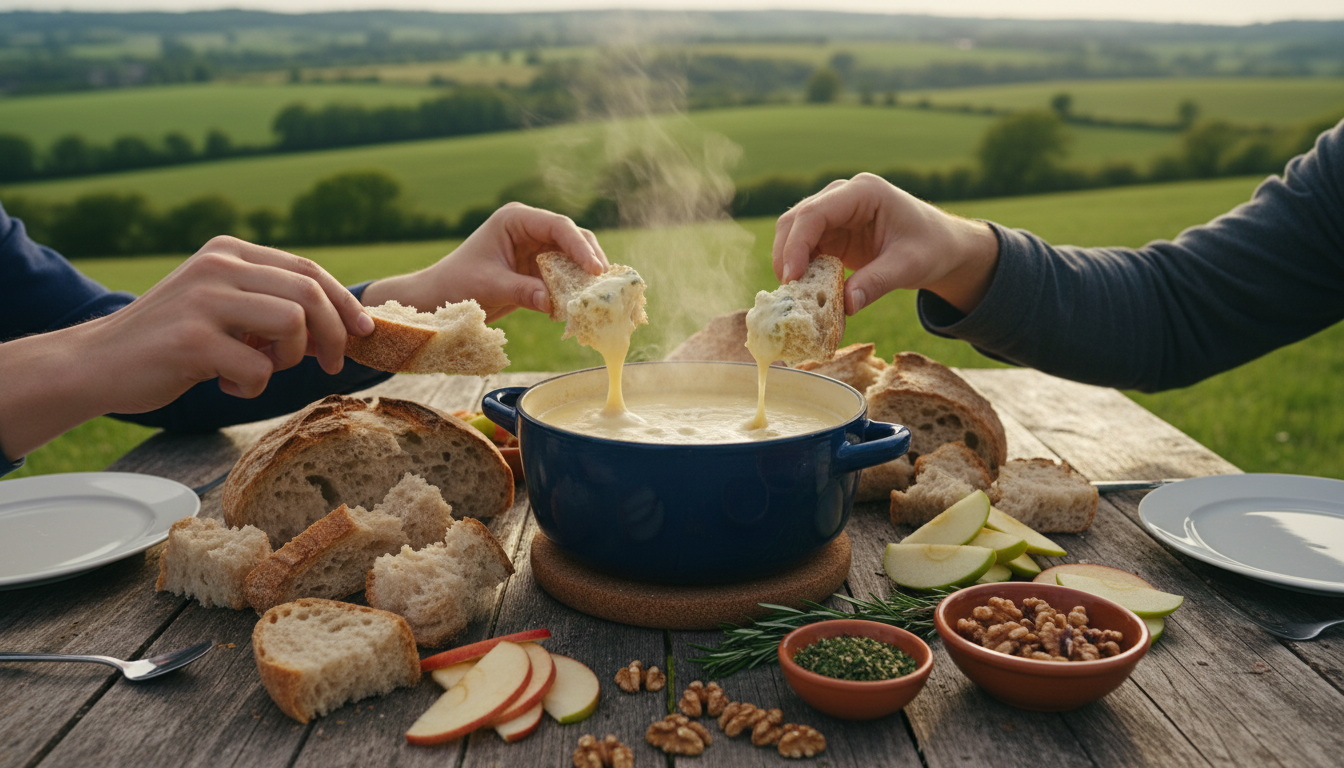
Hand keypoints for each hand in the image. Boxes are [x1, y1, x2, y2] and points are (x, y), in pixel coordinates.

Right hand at [0, 237, 373, 461]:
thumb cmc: (171, 342)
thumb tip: (340, 323)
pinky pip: (258, 367)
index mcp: (229, 252)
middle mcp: (218, 266)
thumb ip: (268, 302)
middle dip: (333, 335)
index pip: (308, 269)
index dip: (345, 303)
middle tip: (330, 365)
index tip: (364, 333)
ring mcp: (204, 300)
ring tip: (259, 369)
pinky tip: (224, 383)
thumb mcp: (220, 304)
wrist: (97, 363)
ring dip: (289, 359)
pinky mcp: (193, 339)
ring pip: (293, 323)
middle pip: (310, 293)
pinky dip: (253, 385)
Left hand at [362, 202, 606, 321]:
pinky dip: (574, 289)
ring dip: (585, 276)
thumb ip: (524, 292)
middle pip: (573, 238)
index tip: (595, 269)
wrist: (440, 298)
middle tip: (603, 284)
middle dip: (590, 259)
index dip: (580, 246)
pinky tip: (580, 306)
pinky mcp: (538, 269)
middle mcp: (529, 229)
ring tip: (597, 296)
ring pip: (573, 257)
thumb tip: (556, 304)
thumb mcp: (490, 286)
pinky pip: (564, 276)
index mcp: (515, 220)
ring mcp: (536, 248)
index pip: (557, 226)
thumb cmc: (457, 284)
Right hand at [772, 173, 998, 314]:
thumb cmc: (931, 248)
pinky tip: (806, 292)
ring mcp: (834, 213)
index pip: (815, 212)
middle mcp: (843, 196)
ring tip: (796, 295)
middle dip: (786, 255)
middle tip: (789, 293)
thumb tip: (845, 307)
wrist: (942, 246)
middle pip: (796, 220)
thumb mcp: (909, 266)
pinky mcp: (831, 232)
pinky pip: (804, 249)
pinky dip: (800, 269)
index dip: (797, 244)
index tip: (792, 277)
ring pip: (793, 233)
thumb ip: (877, 283)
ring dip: (789, 263)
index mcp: (864, 192)